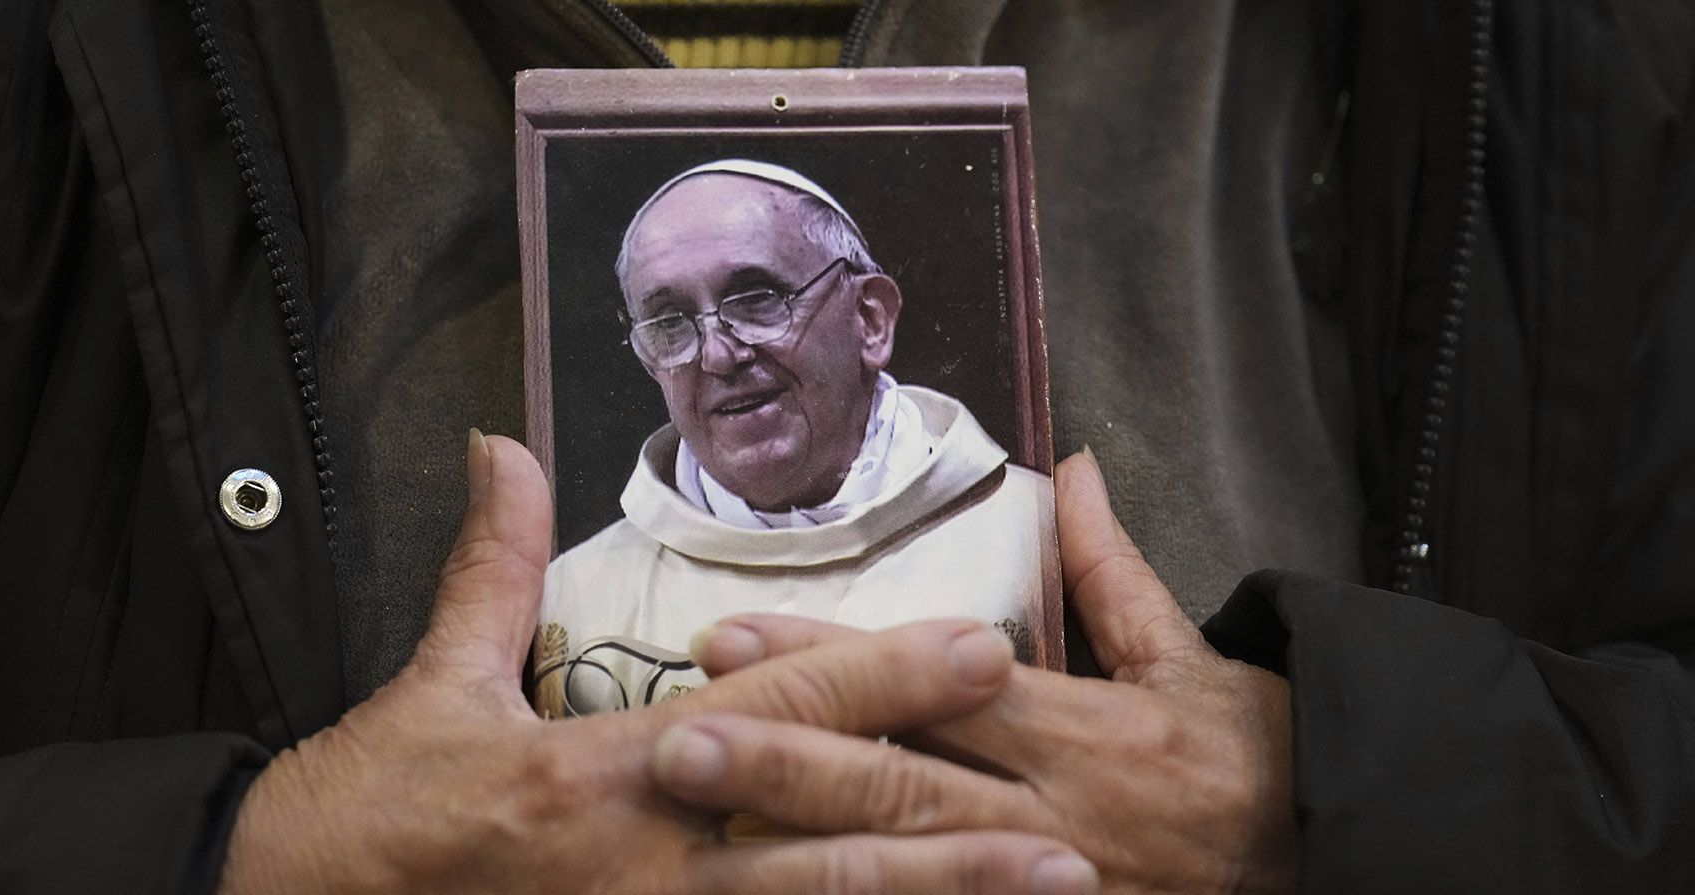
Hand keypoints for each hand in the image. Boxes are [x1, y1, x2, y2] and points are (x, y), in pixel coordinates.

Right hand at [217, 432, 1097, 894]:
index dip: (883, 677)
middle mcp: (646, 865)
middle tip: (1066, 842)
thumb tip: (502, 444)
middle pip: (824, 848)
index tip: (982, 648)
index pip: (774, 709)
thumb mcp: (430, 683)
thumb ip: (490, 567)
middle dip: (949, 841)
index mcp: (605, 770)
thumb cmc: (367, 810)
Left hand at [662, 449, 1297, 893]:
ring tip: (708, 824)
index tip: (737, 636)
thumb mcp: (1187, 657)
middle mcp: (1051, 811)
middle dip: (787, 764)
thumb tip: (1074, 470)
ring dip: (804, 847)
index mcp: (1080, 728)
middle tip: (679, 740)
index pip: (933, 682)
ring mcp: (1045, 885)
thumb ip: (1111, 570)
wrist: (1334, 860)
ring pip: (909, 866)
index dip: (833, 660)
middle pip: (901, 784)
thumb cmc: (1250, 757)